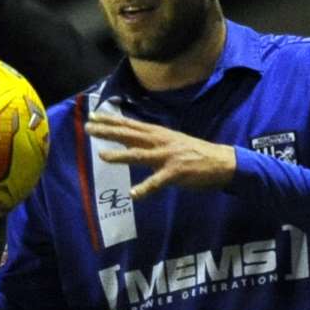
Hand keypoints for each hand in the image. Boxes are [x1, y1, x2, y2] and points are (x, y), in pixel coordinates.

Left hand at [84, 113, 235, 199]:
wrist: (220, 161)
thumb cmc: (194, 152)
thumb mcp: (171, 140)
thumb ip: (152, 139)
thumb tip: (132, 138)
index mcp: (159, 133)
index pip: (130, 124)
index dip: (111, 119)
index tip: (93, 114)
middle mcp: (160, 141)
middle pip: (130, 135)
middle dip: (108, 131)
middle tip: (88, 127)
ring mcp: (167, 157)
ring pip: (139, 155)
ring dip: (120, 156)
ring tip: (102, 156)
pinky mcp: (175, 173)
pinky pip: (157, 182)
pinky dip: (145, 188)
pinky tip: (133, 194)